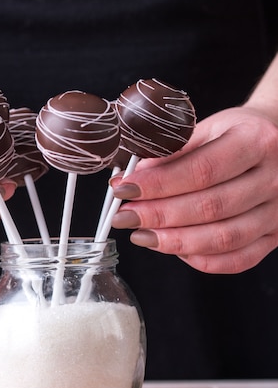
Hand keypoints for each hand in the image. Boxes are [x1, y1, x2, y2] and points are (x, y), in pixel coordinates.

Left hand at [110, 106, 277, 273]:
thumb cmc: (238, 132)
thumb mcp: (208, 128)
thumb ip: (172, 153)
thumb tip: (131, 179)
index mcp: (256, 141)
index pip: (201, 170)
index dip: (158, 184)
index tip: (124, 189)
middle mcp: (274, 178)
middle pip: (210, 207)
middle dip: (159, 215)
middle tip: (124, 216)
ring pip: (224, 238)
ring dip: (175, 241)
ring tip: (141, 235)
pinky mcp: (276, 235)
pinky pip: (238, 259)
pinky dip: (201, 259)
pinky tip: (174, 249)